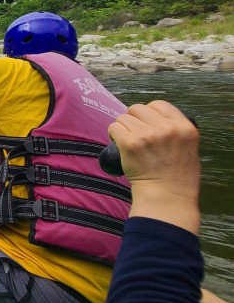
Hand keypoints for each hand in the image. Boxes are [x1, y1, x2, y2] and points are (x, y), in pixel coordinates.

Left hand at [108, 100, 200, 232]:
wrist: (167, 198)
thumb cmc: (178, 178)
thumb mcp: (188, 147)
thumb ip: (175, 130)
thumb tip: (154, 118)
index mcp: (184, 127)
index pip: (159, 104)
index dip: (149, 113)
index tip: (146, 123)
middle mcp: (166, 128)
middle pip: (138, 108)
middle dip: (133, 119)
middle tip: (134, 134)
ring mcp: (147, 135)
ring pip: (123, 117)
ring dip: (123, 128)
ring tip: (128, 142)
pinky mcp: (130, 143)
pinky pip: (114, 127)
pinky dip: (113, 135)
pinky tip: (119, 144)